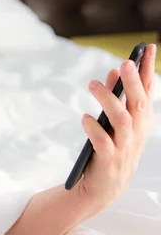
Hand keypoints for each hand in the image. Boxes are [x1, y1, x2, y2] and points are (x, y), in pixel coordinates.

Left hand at [77, 44, 156, 208]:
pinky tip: (85, 117)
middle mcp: (137, 133)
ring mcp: (125, 147)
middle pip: (138, 103)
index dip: (148, 69)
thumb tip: (114, 70)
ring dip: (107, 100)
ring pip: (121, 120)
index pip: (148, 91)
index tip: (147, 47)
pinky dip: (93, 128)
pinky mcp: (109, 160)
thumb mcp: (116, 121)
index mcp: (142, 120)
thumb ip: (116, 95)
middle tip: (123, 63)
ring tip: (92, 84)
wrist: (105, 187)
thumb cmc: (111, 148)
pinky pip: (102, 141)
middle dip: (133, 82)